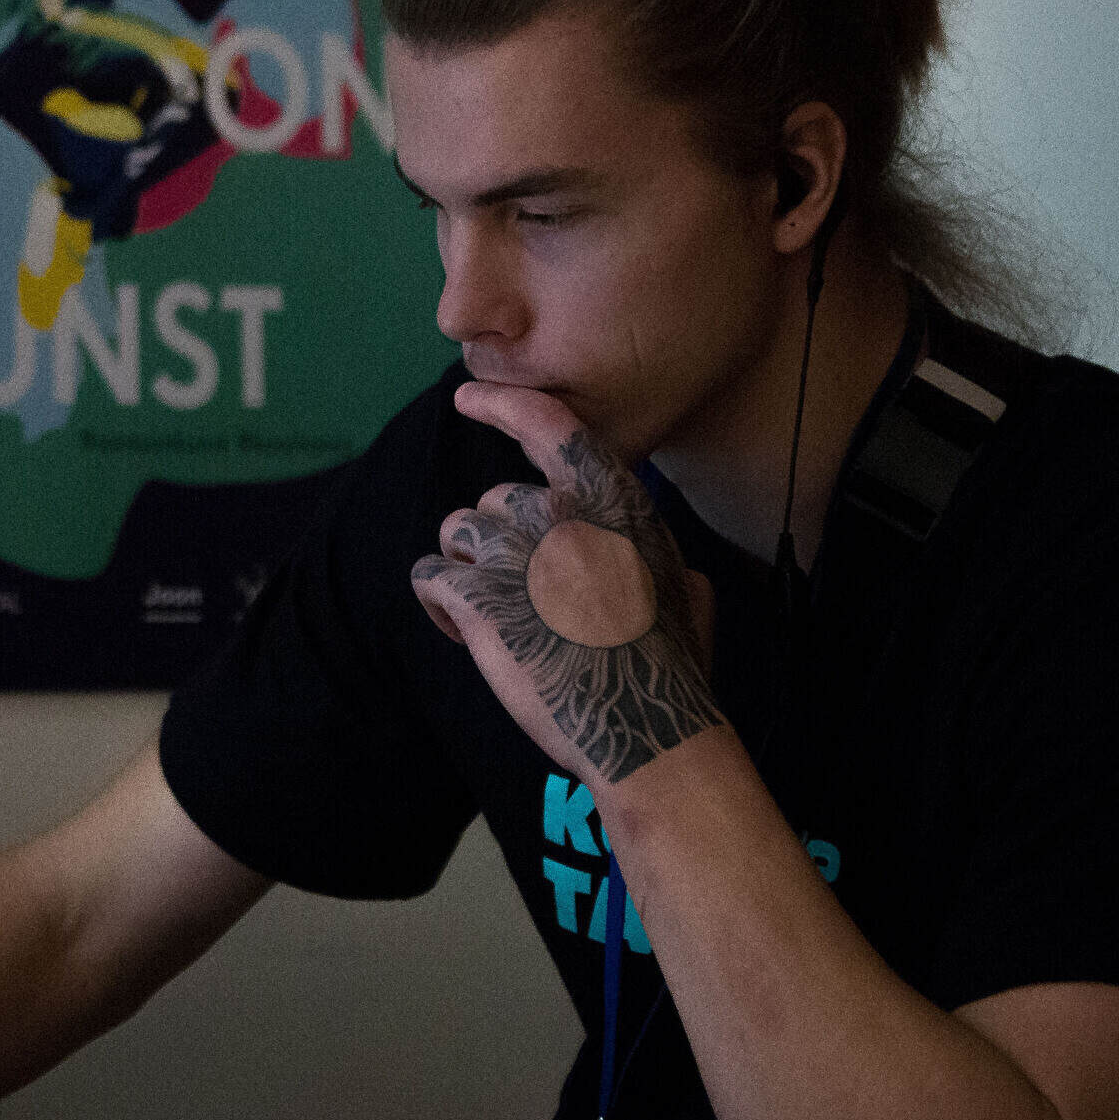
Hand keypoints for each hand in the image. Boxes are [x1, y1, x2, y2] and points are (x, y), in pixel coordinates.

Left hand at [410, 386, 723, 786]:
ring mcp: (514, 552)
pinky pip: (430, 577)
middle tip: (520, 598)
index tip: (467, 395)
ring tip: (493, 617)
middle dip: (498, 543)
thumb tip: (676, 569)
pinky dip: (437, 601)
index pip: (549, 425)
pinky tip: (461, 632)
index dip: (502, 404)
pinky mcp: (476, 597)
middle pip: (495, 501)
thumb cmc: (669, 666)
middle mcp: (560, 512)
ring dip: (467, 568)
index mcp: (613, 500)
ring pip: (458, 533)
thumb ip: (664, 560)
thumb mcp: (688, 591)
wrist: (643, 724)